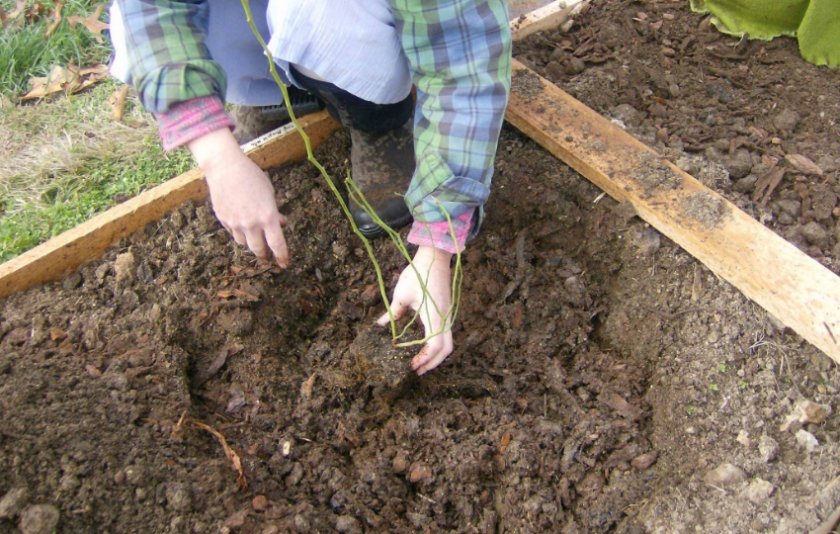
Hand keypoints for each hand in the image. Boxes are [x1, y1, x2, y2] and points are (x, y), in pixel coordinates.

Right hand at [188, 129, 288, 266]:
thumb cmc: (251, 176)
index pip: (277, 244)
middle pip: (258, 249)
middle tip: (267, 255)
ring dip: (250, 242)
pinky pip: (233, 233)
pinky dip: (239, 232)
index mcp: (267, 217)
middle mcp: (251, 224)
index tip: (284, 263)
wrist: (224, 167)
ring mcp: (235, 223)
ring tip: (254, 236)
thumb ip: (274, 212)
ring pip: (244, 243)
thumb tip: (280, 223)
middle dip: (264, 254)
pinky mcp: (223, 220)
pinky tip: (240, 222)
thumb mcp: (269, 192)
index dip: (282, 256)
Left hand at [376, 246, 453, 374]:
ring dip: (435, 355)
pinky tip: (423, 346)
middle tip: (416, 370)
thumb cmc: (418, 273)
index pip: (434, 346)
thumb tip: (380, 326)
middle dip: (432, 363)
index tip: (410, 366)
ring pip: (447, 343)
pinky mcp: (446, 312)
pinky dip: (436, 345)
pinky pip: (445, 334)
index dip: (424, 359)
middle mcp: (445, 319)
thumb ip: (393, 313)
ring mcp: (448, 315)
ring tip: (419, 362)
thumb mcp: (401, 295)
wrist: (435, 257)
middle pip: (446, 349)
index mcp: (435, 316)